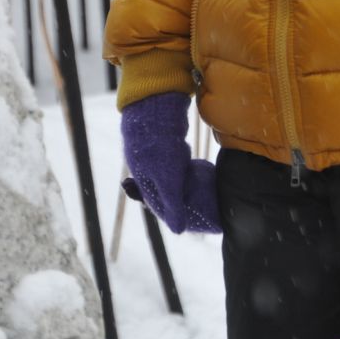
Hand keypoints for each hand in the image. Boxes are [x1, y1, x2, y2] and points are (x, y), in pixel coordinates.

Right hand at [120, 92, 220, 234]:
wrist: (153, 107)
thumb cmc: (159, 147)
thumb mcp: (168, 179)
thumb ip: (172, 205)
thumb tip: (178, 231)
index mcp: (142, 180)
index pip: (157, 204)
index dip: (173, 212)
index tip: (191, 218)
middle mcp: (144, 167)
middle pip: (162, 189)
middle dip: (178, 196)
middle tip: (198, 202)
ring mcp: (151, 152)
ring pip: (167, 173)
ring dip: (180, 180)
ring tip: (196, 184)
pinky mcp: (160, 139)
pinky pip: (171, 158)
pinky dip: (181, 164)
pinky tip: (191, 163)